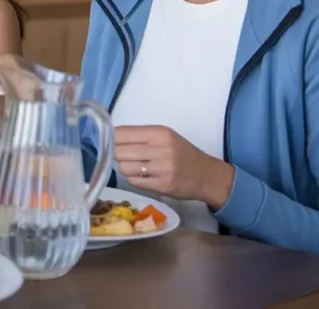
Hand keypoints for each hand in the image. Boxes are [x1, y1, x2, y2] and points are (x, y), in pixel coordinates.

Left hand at [115, 125, 234, 208]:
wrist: (207, 175)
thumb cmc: (182, 154)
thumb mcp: (165, 137)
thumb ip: (140, 136)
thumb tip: (110, 138)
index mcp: (159, 133)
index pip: (121, 133)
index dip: (111, 138)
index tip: (111, 142)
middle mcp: (160, 149)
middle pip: (119, 151)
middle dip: (116, 155)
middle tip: (123, 157)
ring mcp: (161, 168)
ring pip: (124, 168)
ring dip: (125, 168)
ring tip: (136, 167)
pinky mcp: (162, 185)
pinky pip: (134, 181)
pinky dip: (133, 179)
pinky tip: (143, 176)